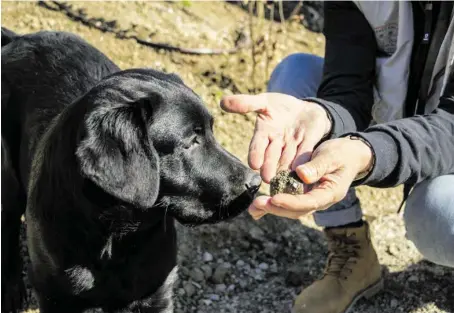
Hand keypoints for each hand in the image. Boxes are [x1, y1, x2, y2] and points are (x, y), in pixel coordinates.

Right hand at [220, 93, 331, 182]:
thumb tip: (222, 102)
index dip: (255, 155)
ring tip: (285, 179)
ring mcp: (292, 146)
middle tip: (268, 178)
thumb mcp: (263, 101)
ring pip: (288, 159)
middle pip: (272, 157)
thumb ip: (245, 103)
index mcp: (263, 135)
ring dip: (286, 169)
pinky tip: (302, 169)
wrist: (304, 109)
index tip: (253, 164)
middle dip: (269, 167)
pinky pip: (305, 152)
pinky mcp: (308, 145)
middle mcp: (276, 145)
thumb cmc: (279, 107)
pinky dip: (303, 161)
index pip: (257, 146)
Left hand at [248, 136, 373, 219]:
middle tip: (257, 203)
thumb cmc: (342, 154)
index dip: (291, 202)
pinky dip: (273, 205)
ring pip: (291, 209)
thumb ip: (318, 166)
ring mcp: (311, 199)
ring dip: (272, 209)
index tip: (274, 198)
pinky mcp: (303, 194)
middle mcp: (320, 200)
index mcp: (330, 193)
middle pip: (297, 210)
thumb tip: (301, 175)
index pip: (309, 202)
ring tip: (253, 209)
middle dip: (277, 208)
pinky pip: (288, 202)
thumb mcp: (332, 156)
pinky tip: (258, 207)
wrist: (349, 155)